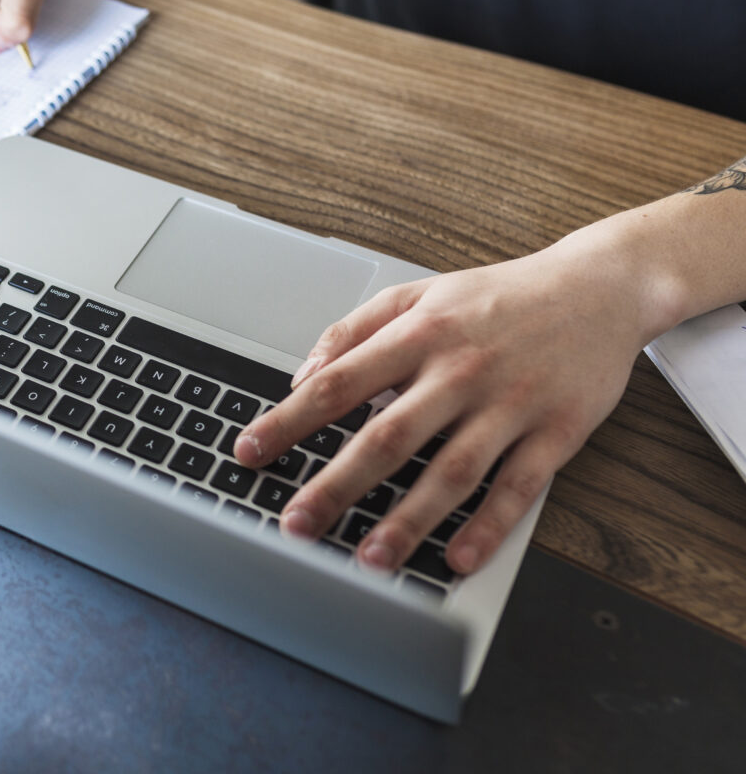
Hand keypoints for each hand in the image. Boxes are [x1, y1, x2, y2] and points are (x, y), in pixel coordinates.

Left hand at [233, 237, 654, 575]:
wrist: (597, 289)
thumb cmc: (498, 296)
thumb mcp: (421, 292)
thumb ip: (356, 329)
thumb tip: (304, 374)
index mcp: (421, 332)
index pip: (339, 382)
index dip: (289, 420)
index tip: (250, 451)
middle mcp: (460, 370)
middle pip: (388, 435)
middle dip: (336, 484)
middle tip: (296, 523)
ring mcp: (510, 404)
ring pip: (451, 471)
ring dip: (407, 520)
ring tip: (368, 559)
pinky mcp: (556, 432)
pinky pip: (519, 488)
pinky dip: (488, 526)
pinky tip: (457, 558)